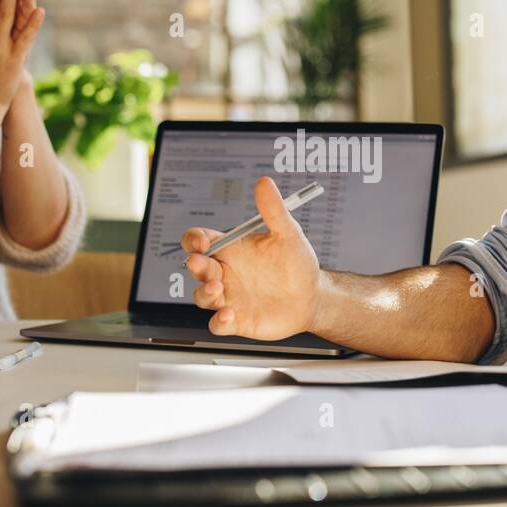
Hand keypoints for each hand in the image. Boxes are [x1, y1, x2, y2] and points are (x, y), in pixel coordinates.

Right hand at [182, 176, 322, 338]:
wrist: (313, 296)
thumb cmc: (296, 263)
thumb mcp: (288, 234)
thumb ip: (273, 210)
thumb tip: (264, 183)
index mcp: (231, 249)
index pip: (199, 240)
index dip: (194, 240)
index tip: (203, 241)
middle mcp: (225, 273)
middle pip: (197, 268)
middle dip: (196, 265)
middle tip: (202, 263)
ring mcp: (229, 297)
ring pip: (202, 296)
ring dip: (204, 293)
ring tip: (217, 288)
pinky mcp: (237, 320)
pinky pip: (218, 324)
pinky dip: (219, 321)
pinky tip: (228, 315)